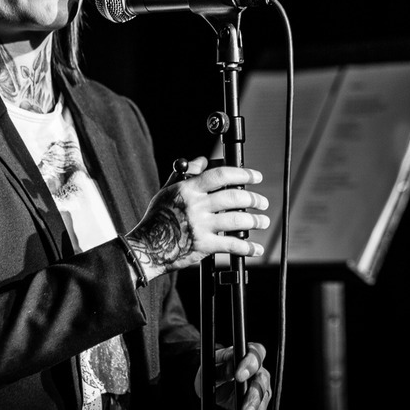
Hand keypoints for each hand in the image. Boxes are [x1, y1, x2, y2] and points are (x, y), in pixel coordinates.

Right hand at [125, 157, 269, 279]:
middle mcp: (196, 206)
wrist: (146, 247)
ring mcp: (200, 226)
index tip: (256, 177)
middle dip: (254, 199)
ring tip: (263, 220)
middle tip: (262, 202)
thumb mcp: (168, 189)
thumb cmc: (157, 217)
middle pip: (233, 197)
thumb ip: (187, 173)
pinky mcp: (204, 246)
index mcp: (188, 189)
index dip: (243, 174)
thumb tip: (204, 160)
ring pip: (237, 220)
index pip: (221, 175)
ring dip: (255, 220)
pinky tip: (257, 248)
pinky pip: (232, 245)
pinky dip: (248, 247)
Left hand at [195, 342, 271, 409]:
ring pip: (264, 397)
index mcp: (247, 354)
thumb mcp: (211, 366)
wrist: (213, 386)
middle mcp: (258, 370)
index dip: (250, 363)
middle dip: (253, 394)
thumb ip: (220, 366)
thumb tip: (230, 367)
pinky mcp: (259, 403)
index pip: (255, 353)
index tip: (238, 375)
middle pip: (262, 379)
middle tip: (244, 406)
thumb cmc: (213, 370)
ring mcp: (261, 387)